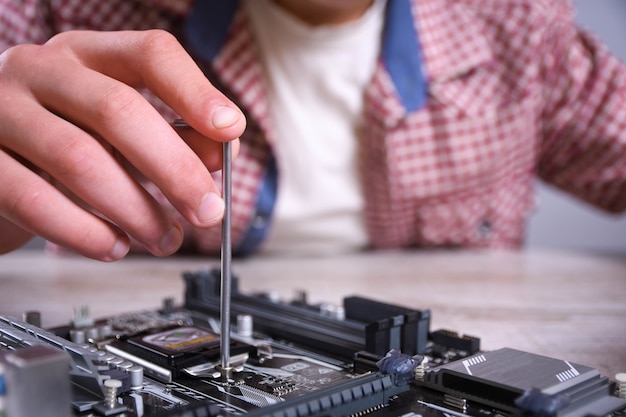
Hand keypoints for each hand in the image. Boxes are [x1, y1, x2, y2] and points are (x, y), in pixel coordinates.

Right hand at [0, 30, 245, 260]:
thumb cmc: (66, 139)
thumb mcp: (121, 131)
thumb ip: (173, 135)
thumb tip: (223, 153)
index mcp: (88, 55)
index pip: (149, 54)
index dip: (195, 92)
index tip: (231, 131)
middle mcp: (41, 71)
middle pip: (119, 111)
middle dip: (175, 169)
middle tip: (207, 211)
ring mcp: (2, 112)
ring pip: (78, 159)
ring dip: (136, 210)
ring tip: (164, 239)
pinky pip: (33, 199)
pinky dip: (83, 231)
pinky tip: (114, 246)